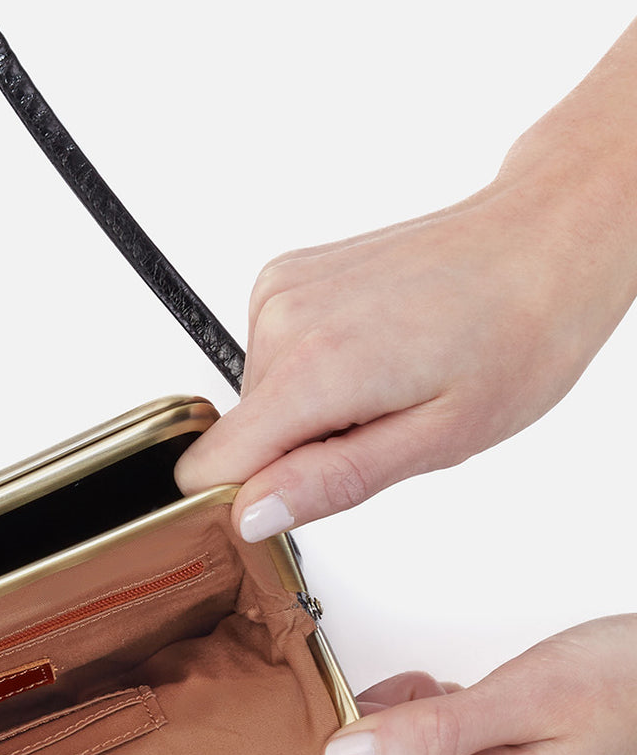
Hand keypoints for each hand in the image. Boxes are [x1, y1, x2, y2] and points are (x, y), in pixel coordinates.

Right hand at [172, 26, 636, 540]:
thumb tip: (252, 515)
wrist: (547, 239)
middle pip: (240, 438)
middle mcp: (280, 320)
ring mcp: (278, 291)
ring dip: (311, 409)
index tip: (307, 492)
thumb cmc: (519, 331)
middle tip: (380, 424)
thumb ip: (332, 482)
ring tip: (385, 382)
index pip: (208, 469)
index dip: (247, 501)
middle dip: (298, 450)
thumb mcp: (437, 439)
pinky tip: (372, 350)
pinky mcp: (284, 277)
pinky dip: (313, 369)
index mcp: (311, 369)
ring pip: (257, 401)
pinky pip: (271, 359)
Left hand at [290, 616, 636, 754]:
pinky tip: (470, 708)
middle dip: (366, 730)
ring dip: (401, 725)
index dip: (313, 750)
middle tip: (426, 689)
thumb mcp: (527, 696)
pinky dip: (427, 730)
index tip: (336, 699)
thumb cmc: (634, 692)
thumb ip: (428, 733)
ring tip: (459, 696)